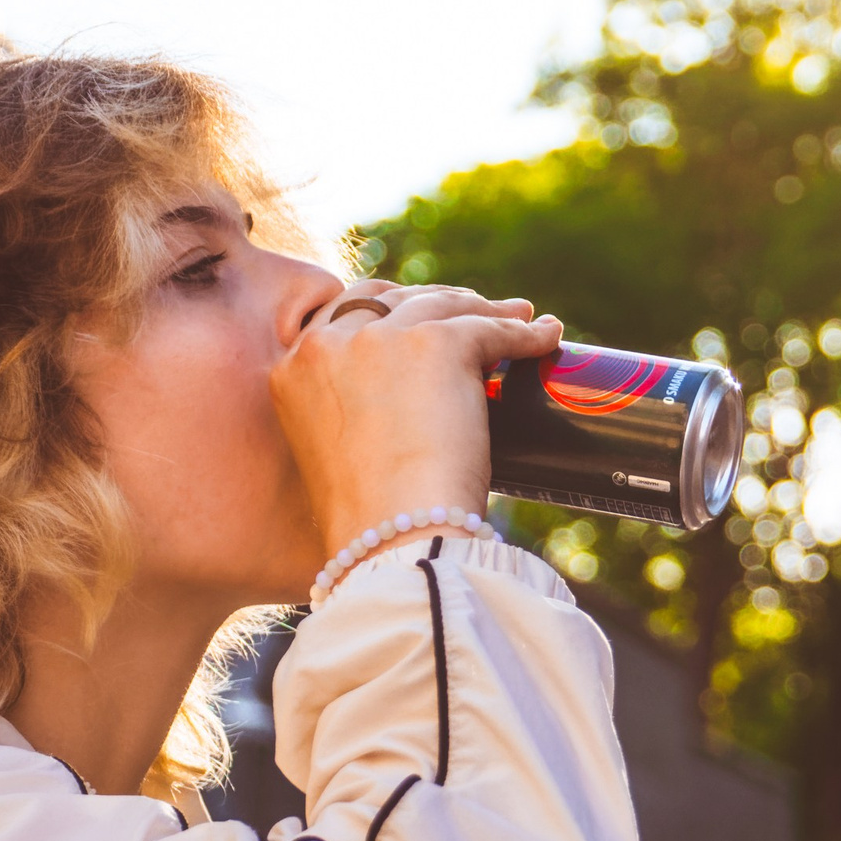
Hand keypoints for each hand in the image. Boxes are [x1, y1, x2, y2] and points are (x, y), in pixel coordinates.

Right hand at [271, 282, 561, 559]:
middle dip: (438, 303)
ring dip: (486, 310)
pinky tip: (547, 338)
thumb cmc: (368, 523)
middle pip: (394, 299)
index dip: (390, 312)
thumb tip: (397, 410)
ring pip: (444, 306)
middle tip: (475, 315)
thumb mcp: (334, 454)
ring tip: (519, 320)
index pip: (345, 313)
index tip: (421, 321)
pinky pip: (492, 329)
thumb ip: (350, 416)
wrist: (390, 540)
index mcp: (293, 369)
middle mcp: (328, 343)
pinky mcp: (437, 344)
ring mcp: (382, 338)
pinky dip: (524, 334)